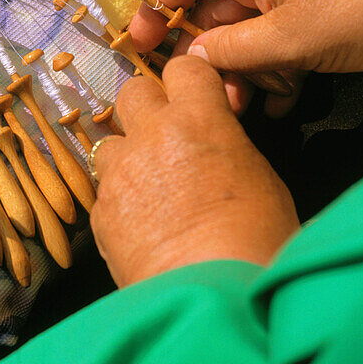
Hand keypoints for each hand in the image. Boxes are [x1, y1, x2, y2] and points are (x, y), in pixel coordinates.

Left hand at [89, 56, 298, 286]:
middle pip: (134, 92)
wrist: (213, 295)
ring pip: (110, 142)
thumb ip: (227, 145)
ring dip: (128, 157)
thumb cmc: (256, 241)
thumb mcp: (261, 178)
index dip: (190, 81)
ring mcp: (120, 172)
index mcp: (198, 119)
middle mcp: (151, 135)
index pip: (184, 68)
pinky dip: (119, 201)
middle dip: (148, 110)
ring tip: (151, 190)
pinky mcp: (101, 210)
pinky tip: (141, 225)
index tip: (195, 97)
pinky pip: (104, 190)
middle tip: (167, 138)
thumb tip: (216, 142)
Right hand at [129, 0, 362, 111]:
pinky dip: (271, 66)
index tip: (141, 45)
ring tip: (250, 106)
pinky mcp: (307, 7)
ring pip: (242, 30)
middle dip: (208, 56)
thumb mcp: (287, 39)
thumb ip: (231, 51)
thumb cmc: (351, 9)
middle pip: (210, 10)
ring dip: (242, 69)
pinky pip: (272, 36)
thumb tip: (192, 60)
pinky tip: (279, 101)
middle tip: (207, 95)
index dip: (155, 8)